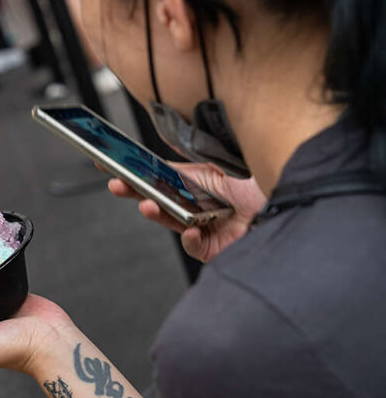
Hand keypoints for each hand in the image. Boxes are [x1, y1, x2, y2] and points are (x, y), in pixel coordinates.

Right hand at [107, 161, 266, 261]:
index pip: (158, 177)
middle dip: (134, 191)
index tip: (109, 164)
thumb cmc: (258, 186)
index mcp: (195, 182)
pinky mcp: (211, 249)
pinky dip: (189, 239)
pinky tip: (193, 230)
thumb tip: (165, 148)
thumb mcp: (218, 166)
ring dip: (155, 213)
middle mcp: (195, 204)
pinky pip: (192, 246)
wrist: (287, 207)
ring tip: (147, 204)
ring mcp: (202, 227)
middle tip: (116, 184)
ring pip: (169, 222)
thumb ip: (190, 162)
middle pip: (157, 199)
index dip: (134, 172)